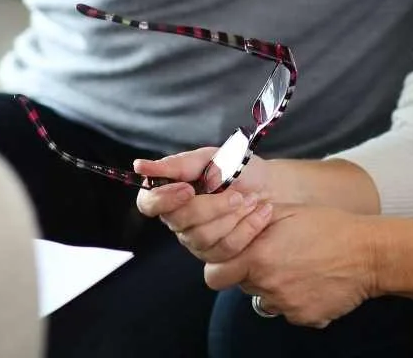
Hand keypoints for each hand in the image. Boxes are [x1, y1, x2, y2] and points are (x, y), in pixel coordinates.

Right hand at [132, 150, 276, 263]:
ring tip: (251, 200)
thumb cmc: (240, 169)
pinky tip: (260, 213)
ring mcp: (196, 239)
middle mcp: (179, 219)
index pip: (148, 203)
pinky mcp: (217, 255)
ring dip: (232, 217)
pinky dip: (247, 228)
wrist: (273, 186)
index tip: (188, 189)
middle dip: (211, 207)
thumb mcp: (211, 158)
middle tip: (236, 194)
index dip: (163, 199)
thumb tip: (139, 167)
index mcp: (172, 192)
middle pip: (179, 221)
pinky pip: (225, 249)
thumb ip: (177, 164)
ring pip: (201, 237)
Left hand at [206, 205, 379, 328]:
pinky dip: (297, 298)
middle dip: (251, 272)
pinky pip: (290, 310)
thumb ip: (253, 221)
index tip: (234, 259)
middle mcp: (268, 286)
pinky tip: (313, 280)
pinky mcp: (306, 318)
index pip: (215, 275)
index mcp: (258, 258)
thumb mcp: (286, 211)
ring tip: (299, 266)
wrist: (367, 253)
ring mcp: (287, 306)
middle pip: (242, 286)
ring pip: (267, 299)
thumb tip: (231, 223)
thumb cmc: (328, 226)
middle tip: (275, 256)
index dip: (222, 266)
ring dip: (274, 286)